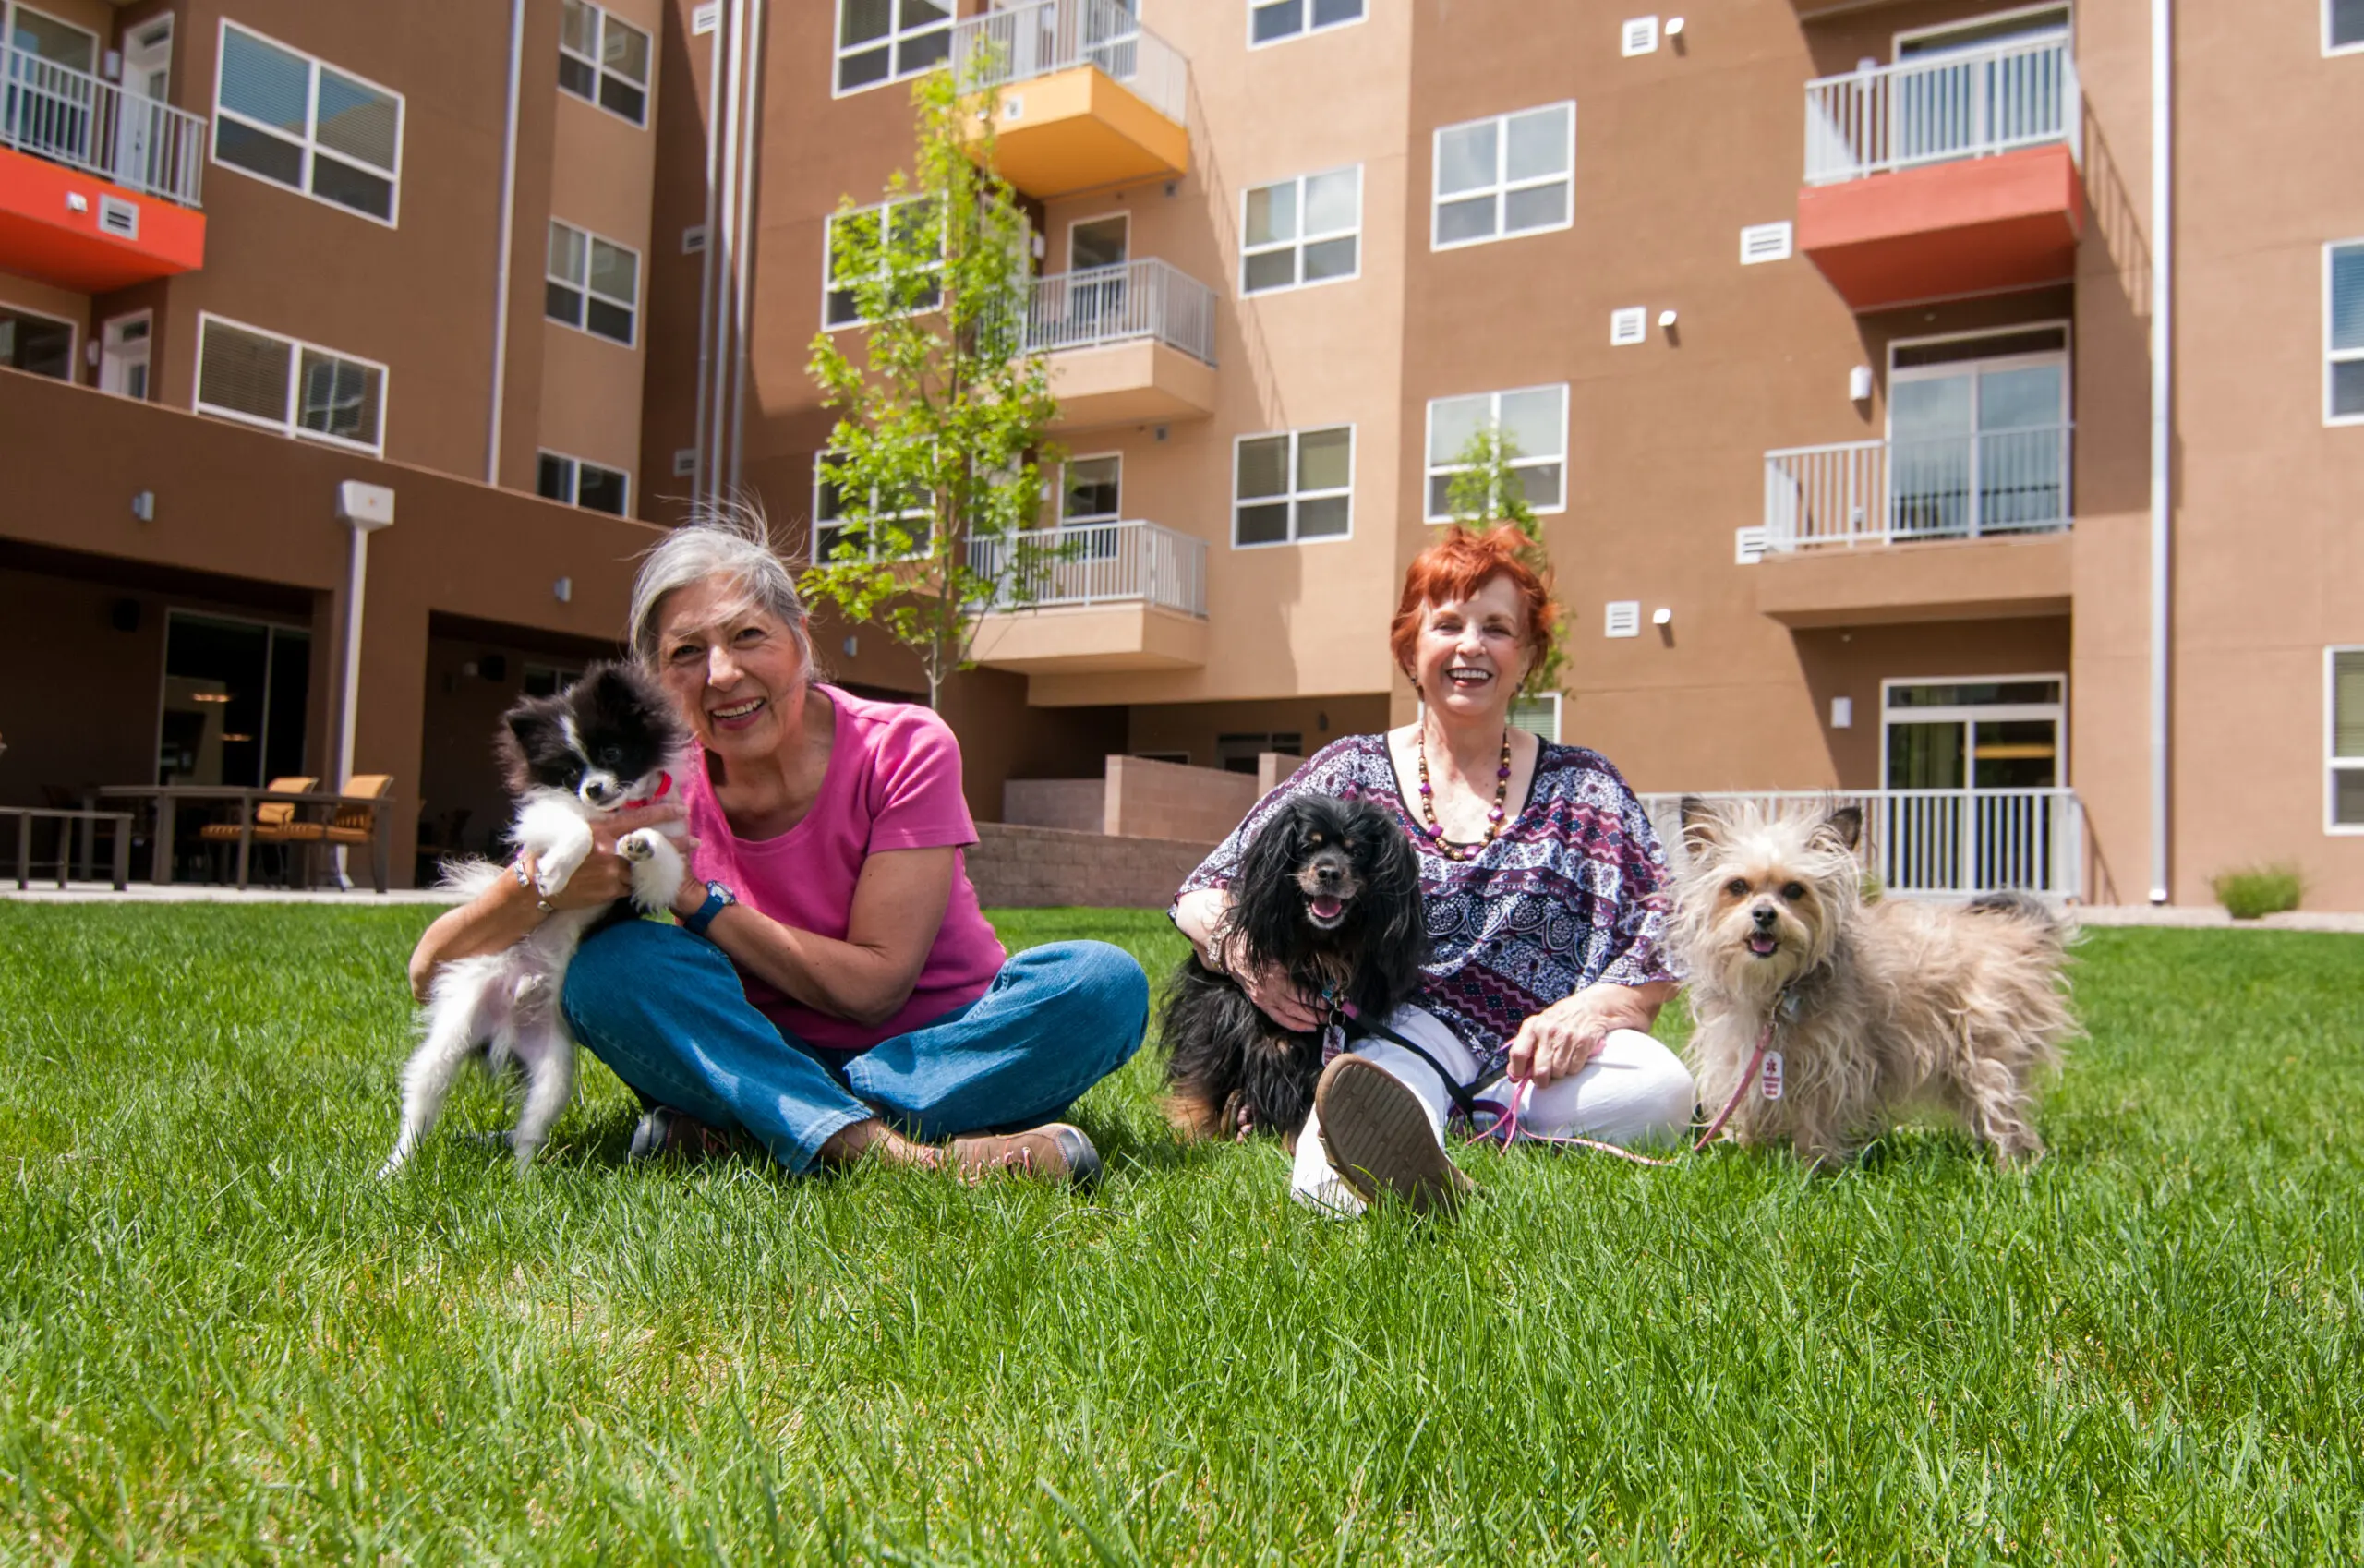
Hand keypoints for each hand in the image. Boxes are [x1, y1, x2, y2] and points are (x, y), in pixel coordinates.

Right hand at [528, 805, 694, 913]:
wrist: (537, 885)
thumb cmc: (550, 850)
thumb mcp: (573, 828)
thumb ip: (600, 823)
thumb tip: (621, 814)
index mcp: (601, 830)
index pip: (639, 819)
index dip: (663, 814)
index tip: (682, 811)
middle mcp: (610, 851)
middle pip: (651, 846)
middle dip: (677, 844)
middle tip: (696, 842)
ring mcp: (612, 873)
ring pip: (643, 868)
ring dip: (658, 866)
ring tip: (675, 863)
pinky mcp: (611, 891)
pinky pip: (631, 884)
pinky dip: (638, 881)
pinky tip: (647, 880)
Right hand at [1233, 950, 1322, 1032]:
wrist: (1231, 955)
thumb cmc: (1253, 949)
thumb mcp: (1275, 950)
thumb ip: (1292, 959)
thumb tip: (1313, 965)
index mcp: (1276, 978)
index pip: (1300, 994)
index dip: (1314, 999)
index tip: (1327, 1001)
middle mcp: (1271, 992)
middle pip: (1296, 1008)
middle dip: (1314, 1014)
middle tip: (1329, 1016)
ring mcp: (1265, 1000)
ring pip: (1288, 1016)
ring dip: (1305, 1021)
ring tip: (1320, 1023)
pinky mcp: (1260, 1004)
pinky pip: (1278, 1018)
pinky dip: (1291, 1024)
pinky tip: (1304, 1027)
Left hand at [1505, 983, 1662, 1088]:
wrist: (1592, 1006)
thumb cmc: (1561, 1019)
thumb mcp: (1540, 1025)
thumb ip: (1526, 1046)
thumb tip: (1513, 1075)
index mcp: (1533, 1025)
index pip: (1518, 1054)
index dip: (1517, 1071)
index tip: (1519, 1078)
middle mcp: (1548, 1030)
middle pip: (1540, 1070)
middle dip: (1541, 1081)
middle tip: (1543, 1081)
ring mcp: (1567, 1037)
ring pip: (1558, 1072)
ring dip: (1559, 1073)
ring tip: (1561, 1062)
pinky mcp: (1584, 1043)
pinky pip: (1574, 1069)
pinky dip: (1573, 1069)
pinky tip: (1574, 1058)